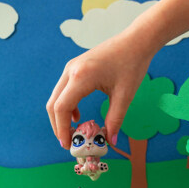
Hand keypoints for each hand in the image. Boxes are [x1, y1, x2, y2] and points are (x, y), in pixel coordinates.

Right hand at [47, 27, 154, 148]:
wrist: (135, 42)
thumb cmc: (132, 65)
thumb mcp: (125, 96)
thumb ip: (115, 120)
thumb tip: (110, 142)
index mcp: (81, 77)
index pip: (61, 108)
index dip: (61, 129)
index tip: (68, 145)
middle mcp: (71, 71)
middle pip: (53, 104)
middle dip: (58, 126)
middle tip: (69, 142)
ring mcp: (71, 68)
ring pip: (57, 97)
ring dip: (62, 116)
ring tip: (74, 132)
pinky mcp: (75, 67)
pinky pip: (64, 90)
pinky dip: (67, 106)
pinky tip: (78, 116)